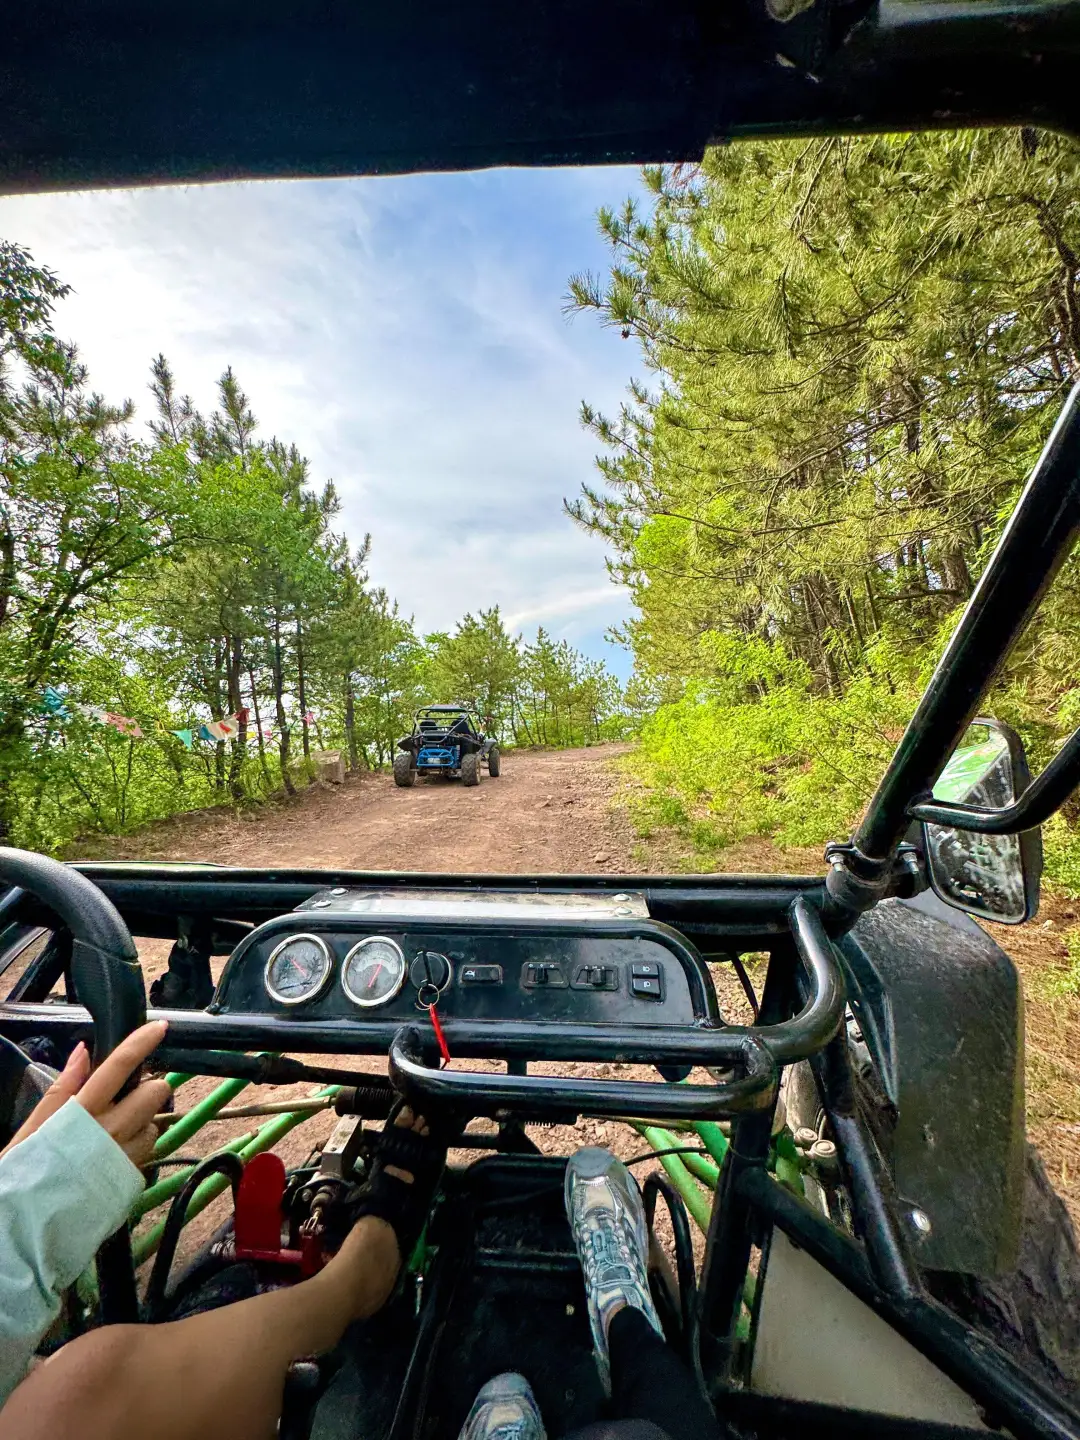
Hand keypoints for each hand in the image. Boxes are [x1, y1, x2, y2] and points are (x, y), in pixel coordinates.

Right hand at [0, 1021, 169, 1167]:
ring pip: (154, 1124)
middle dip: (148, 1088)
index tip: (161, 1027)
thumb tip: (83, 1052)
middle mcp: (110, 1131)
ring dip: (142, 1123)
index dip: (141, 1043)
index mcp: (82, 1113)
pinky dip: (138, 1147)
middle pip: (154, 1092)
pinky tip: (113, 1158)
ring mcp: (125, 1157)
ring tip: (113, 1135)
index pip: (118, 1067)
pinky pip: (147, 1152)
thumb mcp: (32, 1129)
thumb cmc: (21, 1177)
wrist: (25, 1234)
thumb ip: (61, 1089)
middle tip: (127, 1098)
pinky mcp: (133, 1180)